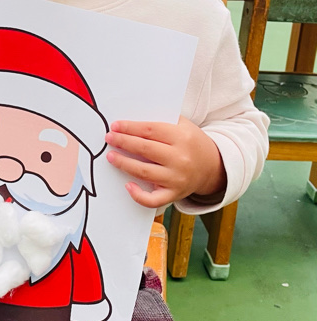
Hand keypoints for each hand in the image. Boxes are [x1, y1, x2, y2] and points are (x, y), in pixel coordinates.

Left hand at [105, 116, 225, 208]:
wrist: (212, 167)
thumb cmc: (191, 143)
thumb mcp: (184, 125)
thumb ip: (162, 121)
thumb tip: (132, 122)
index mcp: (182, 137)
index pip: (150, 130)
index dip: (130, 127)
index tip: (115, 126)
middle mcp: (180, 158)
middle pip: (145, 149)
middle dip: (123, 142)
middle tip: (109, 138)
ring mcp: (177, 178)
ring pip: (144, 171)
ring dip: (124, 164)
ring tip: (111, 156)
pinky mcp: (174, 194)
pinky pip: (153, 199)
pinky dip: (138, 195)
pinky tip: (127, 186)